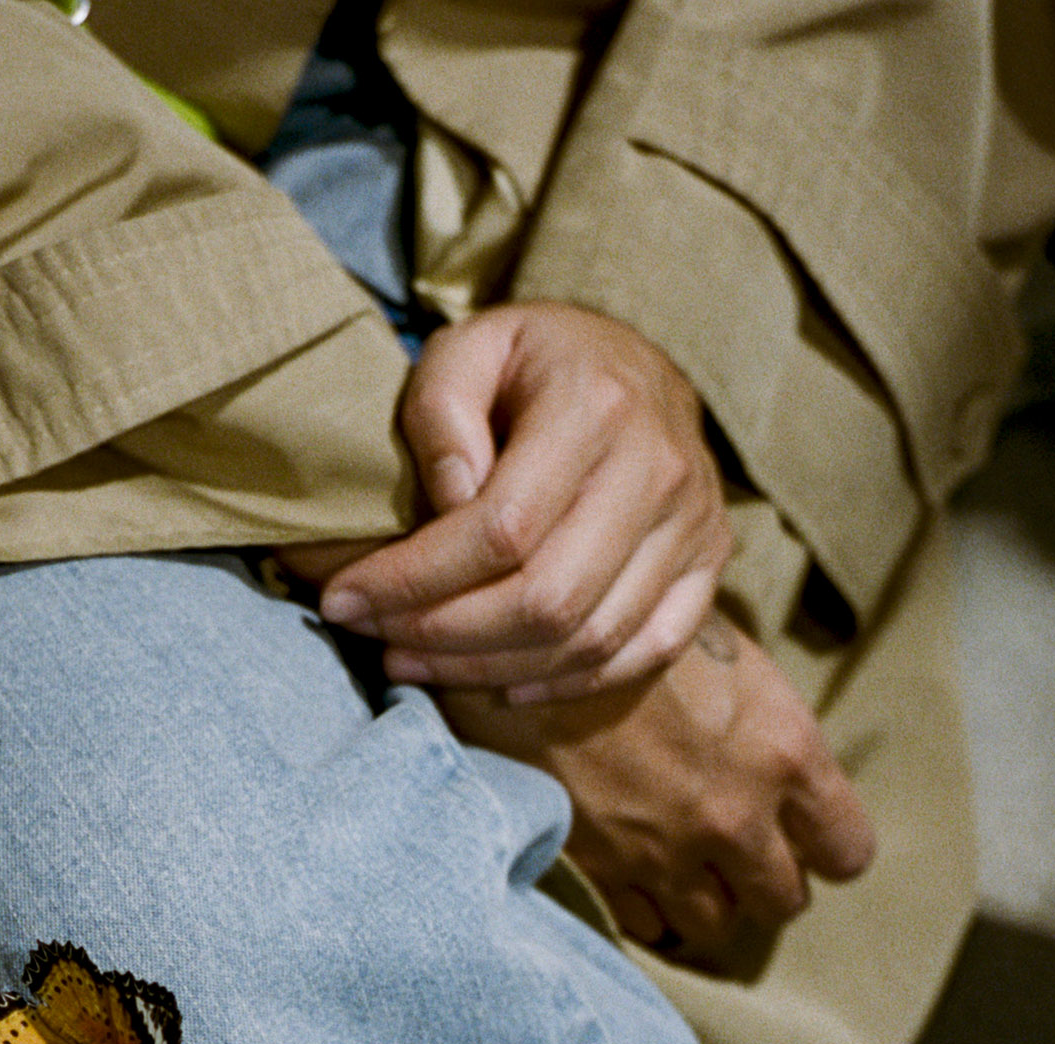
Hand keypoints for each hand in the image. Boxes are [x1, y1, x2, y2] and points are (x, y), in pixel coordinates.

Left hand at [277, 302, 731, 702]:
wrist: (631, 359)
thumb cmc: (531, 360)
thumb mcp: (467, 347)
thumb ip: (440, 412)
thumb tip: (448, 503)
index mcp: (597, 406)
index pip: (501, 529)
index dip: (414, 578)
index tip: (343, 599)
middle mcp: (661, 468)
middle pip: (546, 598)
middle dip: (445, 635)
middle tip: (377, 639)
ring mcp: (696, 522)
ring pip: (591, 638)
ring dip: (491, 669)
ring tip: (415, 662)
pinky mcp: (711, 562)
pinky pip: (645, 652)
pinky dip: (569, 684)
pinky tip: (503, 685)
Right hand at [433, 614, 874, 958]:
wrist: (528, 642)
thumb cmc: (629, 619)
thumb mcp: (725, 649)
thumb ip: (761, 718)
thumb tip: (771, 747)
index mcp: (785, 752)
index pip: (848, 849)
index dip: (827, 847)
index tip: (803, 835)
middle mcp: (736, 817)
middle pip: (783, 901)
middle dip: (765, 881)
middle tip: (738, 852)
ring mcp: (667, 854)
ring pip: (716, 927)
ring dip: (704, 901)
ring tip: (682, 865)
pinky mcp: (604, 872)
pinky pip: (646, 926)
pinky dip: (644, 907)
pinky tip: (631, 868)